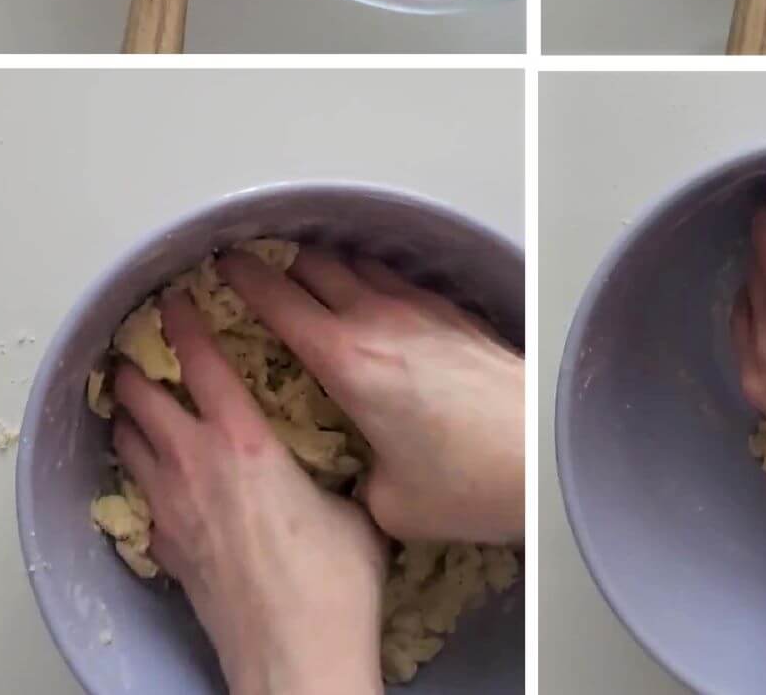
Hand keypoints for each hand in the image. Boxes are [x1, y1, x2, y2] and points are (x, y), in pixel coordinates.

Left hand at [113, 293, 385, 694]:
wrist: (295, 660)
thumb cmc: (333, 583)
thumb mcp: (352, 504)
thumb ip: (337, 468)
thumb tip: (350, 457)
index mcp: (247, 442)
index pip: (204, 363)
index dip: (185, 324)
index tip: (174, 298)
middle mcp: (198, 466)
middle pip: (145, 400)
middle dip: (136, 368)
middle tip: (136, 346)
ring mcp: (174, 510)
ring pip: (131, 444)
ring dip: (128, 417)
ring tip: (130, 398)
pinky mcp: (168, 551)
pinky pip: (139, 497)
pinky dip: (138, 473)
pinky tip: (150, 474)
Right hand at [219, 249, 523, 543]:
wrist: (546, 452)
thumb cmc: (470, 481)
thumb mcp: (390, 501)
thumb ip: (359, 477)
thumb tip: (363, 475)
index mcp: (347, 361)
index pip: (278, 302)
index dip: (243, 279)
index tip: (220, 266)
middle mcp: (380, 322)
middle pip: (314, 266)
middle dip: (278, 263)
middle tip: (253, 266)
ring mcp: (421, 311)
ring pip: (358, 265)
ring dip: (328, 265)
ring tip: (308, 274)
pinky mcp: (455, 315)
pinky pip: (398, 281)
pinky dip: (373, 280)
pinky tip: (375, 298)